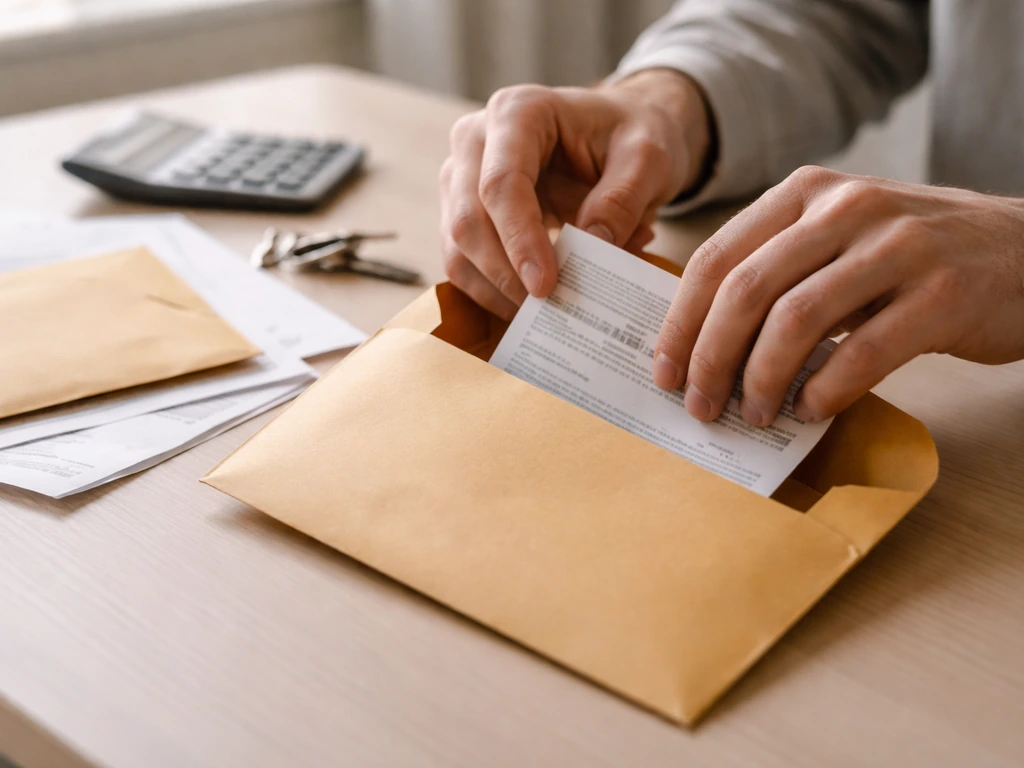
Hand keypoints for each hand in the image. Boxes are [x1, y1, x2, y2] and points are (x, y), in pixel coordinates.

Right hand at [439, 69, 711, 319]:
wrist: (618, 132)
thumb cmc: (630, 137)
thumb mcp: (647, 159)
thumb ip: (623, 199)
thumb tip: (592, 247)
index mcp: (517, 112)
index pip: (502, 184)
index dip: (519, 240)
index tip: (546, 286)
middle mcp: (475, 139)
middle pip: (469, 219)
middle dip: (504, 274)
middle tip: (546, 312)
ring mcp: (461, 176)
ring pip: (457, 246)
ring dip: (496, 288)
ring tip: (543, 314)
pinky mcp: (462, 210)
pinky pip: (462, 261)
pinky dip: (492, 291)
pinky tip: (529, 307)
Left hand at [652, 166, 1023, 424]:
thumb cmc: (913, 255)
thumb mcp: (839, 236)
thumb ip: (777, 268)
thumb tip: (701, 339)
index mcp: (806, 191)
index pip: (716, 257)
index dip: (680, 321)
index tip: (664, 371)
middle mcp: (846, 207)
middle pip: (746, 290)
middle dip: (710, 357)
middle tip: (700, 406)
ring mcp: (898, 246)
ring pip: (796, 320)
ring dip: (761, 380)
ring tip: (752, 414)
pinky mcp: (943, 292)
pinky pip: (862, 352)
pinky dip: (825, 390)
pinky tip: (810, 410)